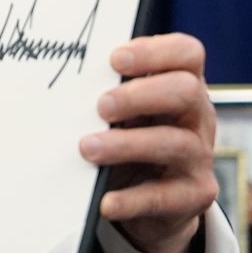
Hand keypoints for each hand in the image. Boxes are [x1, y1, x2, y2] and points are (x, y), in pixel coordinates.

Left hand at [79, 33, 216, 252]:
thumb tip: (54, 74)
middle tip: (101, 106)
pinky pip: (164, 197)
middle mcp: (196, 117)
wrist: (149, 199)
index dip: (156, 51)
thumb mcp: (121, 110)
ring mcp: (198, 157)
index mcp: (180, 84)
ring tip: (87, 148)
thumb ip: (102, 89)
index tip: (115, 59)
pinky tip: (106, 201)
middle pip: (185, 91)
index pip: (187, 53)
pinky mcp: (192, 196)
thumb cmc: (128, 135)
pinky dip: (132, 199)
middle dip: (140, 96)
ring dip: (127, 144)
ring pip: (174, 143)